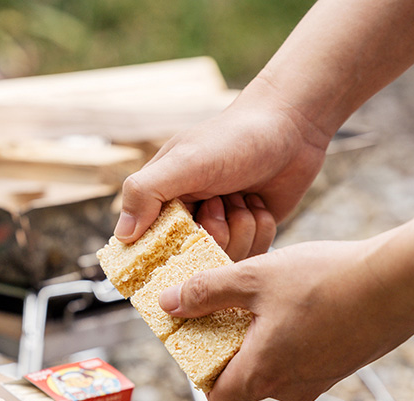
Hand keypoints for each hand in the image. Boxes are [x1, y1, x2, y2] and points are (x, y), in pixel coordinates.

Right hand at [115, 81, 330, 259]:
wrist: (290, 125)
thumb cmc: (233, 137)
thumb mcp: (184, 162)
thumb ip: (145, 192)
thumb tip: (122, 237)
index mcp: (160, 202)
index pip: (150, 248)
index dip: (168, 249)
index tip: (190, 230)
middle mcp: (187, 220)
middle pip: (192, 261)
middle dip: (215, 232)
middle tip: (223, 198)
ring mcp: (219, 231)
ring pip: (225, 260)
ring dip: (241, 228)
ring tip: (243, 196)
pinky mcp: (247, 237)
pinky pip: (252, 256)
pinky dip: (260, 230)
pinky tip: (258, 204)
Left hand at [158, 235, 413, 400]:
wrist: (401, 280)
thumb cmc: (326, 279)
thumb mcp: (253, 278)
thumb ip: (206, 292)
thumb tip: (169, 303)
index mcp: (263, 374)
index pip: (217, 398)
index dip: (201, 373)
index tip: (199, 340)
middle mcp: (291, 388)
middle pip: (244, 383)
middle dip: (230, 349)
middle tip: (229, 311)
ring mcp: (319, 380)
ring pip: (273, 368)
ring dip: (260, 339)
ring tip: (263, 301)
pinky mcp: (340, 366)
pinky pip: (300, 359)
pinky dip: (288, 337)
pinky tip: (295, 302)